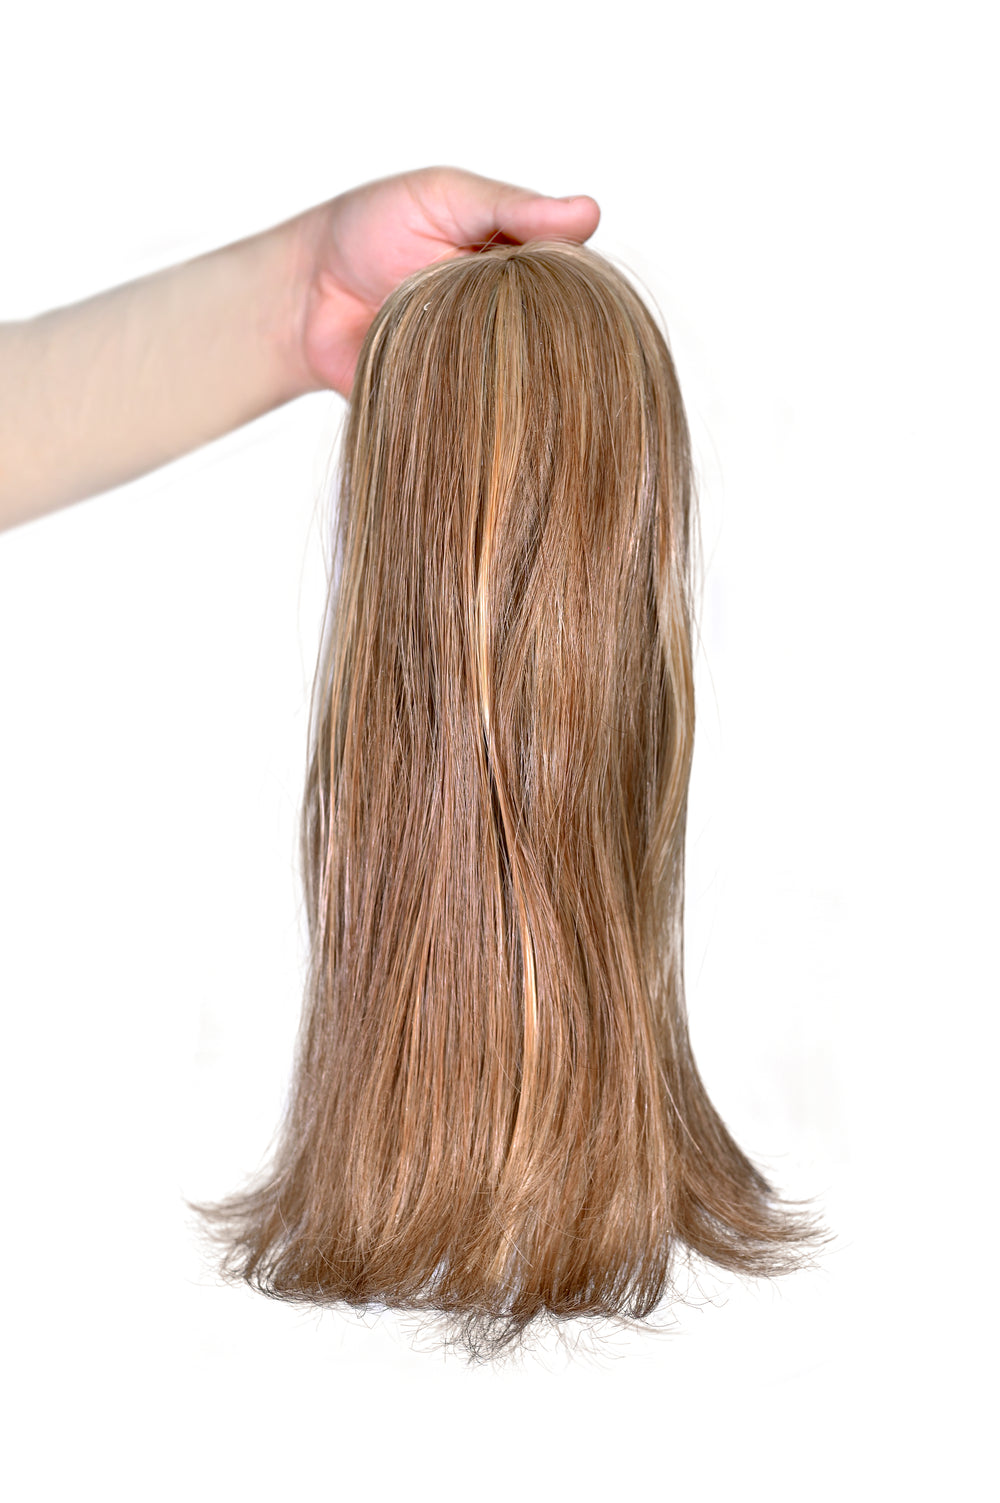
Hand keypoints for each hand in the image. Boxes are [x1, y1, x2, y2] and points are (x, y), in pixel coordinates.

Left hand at [291, 165, 600, 397]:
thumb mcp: (444, 199)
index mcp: (526, 270)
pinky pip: (482, 424)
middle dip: (539, 340)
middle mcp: (517, 325)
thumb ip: (510, 208)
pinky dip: (475, 415)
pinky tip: (460, 398)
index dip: (578, 292)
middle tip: (490, 319)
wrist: (303, 296)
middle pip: (561, 346)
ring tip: (466, 352)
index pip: (579, 288)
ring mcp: (489, 373)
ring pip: (528, 392)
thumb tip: (590, 212)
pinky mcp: (456, 413)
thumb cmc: (371, 229)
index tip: (550, 286)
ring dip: (509, 381)